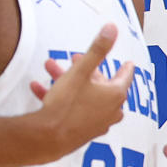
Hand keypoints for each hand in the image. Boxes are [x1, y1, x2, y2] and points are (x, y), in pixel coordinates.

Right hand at [28, 23, 134, 159]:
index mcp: (115, 95)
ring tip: (49, 68)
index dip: (124, 67)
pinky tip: (39, 88)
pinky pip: (72, 110)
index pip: (124, 77)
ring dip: (68, 81)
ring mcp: (96, 124)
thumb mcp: (81, 71)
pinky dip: (60, 98)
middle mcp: (109, 111)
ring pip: (83, 96)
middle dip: (86, 69)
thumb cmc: (67, 104)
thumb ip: (98, 49)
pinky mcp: (81, 133)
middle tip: (74, 58)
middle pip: (101, 85)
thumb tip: (112, 28)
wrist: (46, 139)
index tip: (127, 63)